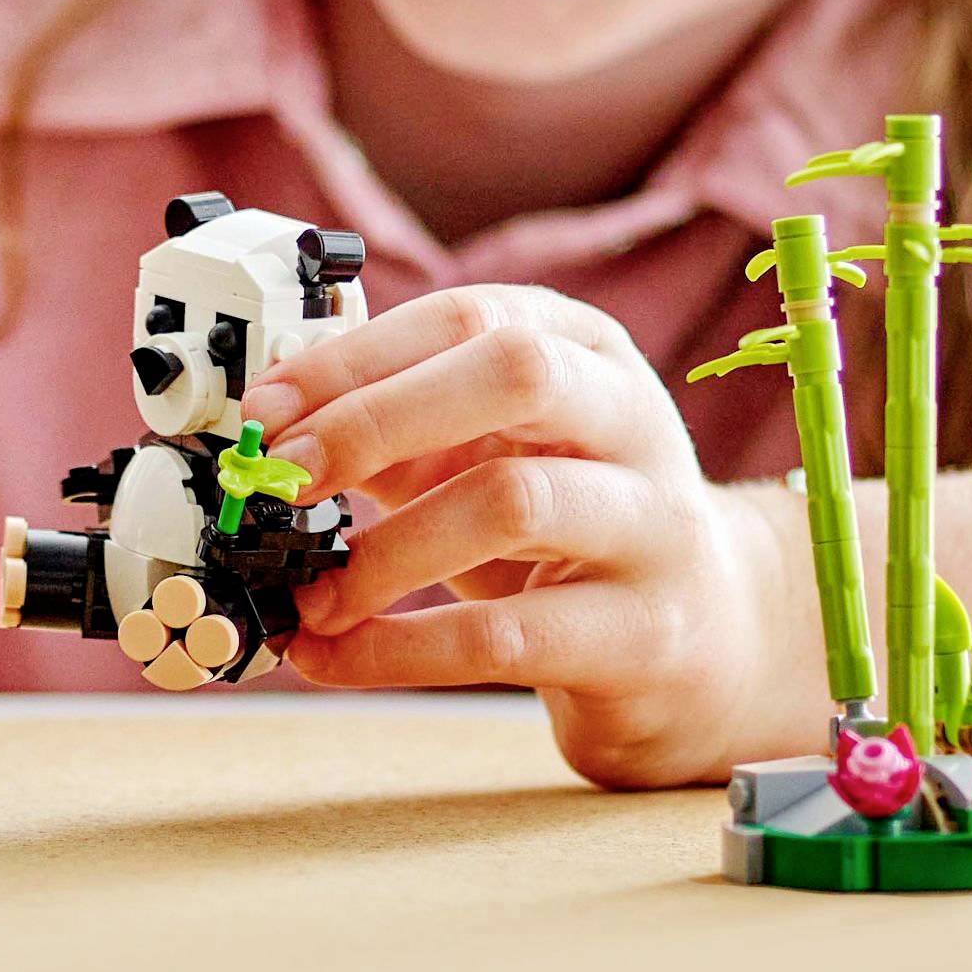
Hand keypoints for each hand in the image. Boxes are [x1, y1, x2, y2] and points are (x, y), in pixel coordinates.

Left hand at [240, 285, 801, 788]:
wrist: (709, 635)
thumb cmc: (572, 524)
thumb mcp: (489, 449)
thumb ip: (394, 427)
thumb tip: (267, 425)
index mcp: (582, 348)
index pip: (463, 316)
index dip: (351, 359)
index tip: (262, 413)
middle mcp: (630, 417)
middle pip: (514, 372)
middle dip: (375, 419)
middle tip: (282, 482)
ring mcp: (652, 524)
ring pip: (513, 501)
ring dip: (383, 551)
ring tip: (310, 591)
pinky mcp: (646, 634)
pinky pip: (508, 636)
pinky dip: (399, 650)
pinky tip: (335, 655)